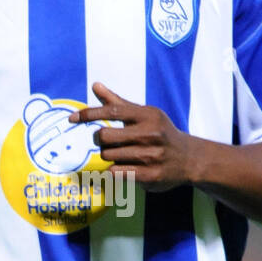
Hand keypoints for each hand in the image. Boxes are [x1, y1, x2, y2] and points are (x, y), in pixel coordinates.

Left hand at [70, 81, 194, 191]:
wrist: (189, 158)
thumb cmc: (160, 133)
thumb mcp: (143, 114)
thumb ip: (117, 102)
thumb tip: (95, 86)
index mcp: (147, 115)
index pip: (111, 111)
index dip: (88, 114)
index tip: (72, 119)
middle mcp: (150, 134)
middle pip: (104, 137)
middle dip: (99, 140)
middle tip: (105, 142)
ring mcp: (151, 156)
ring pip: (108, 156)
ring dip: (109, 156)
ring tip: (121, 154)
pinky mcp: (150, 175)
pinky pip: (117, 172)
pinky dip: (115, 170)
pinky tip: (125, 167)